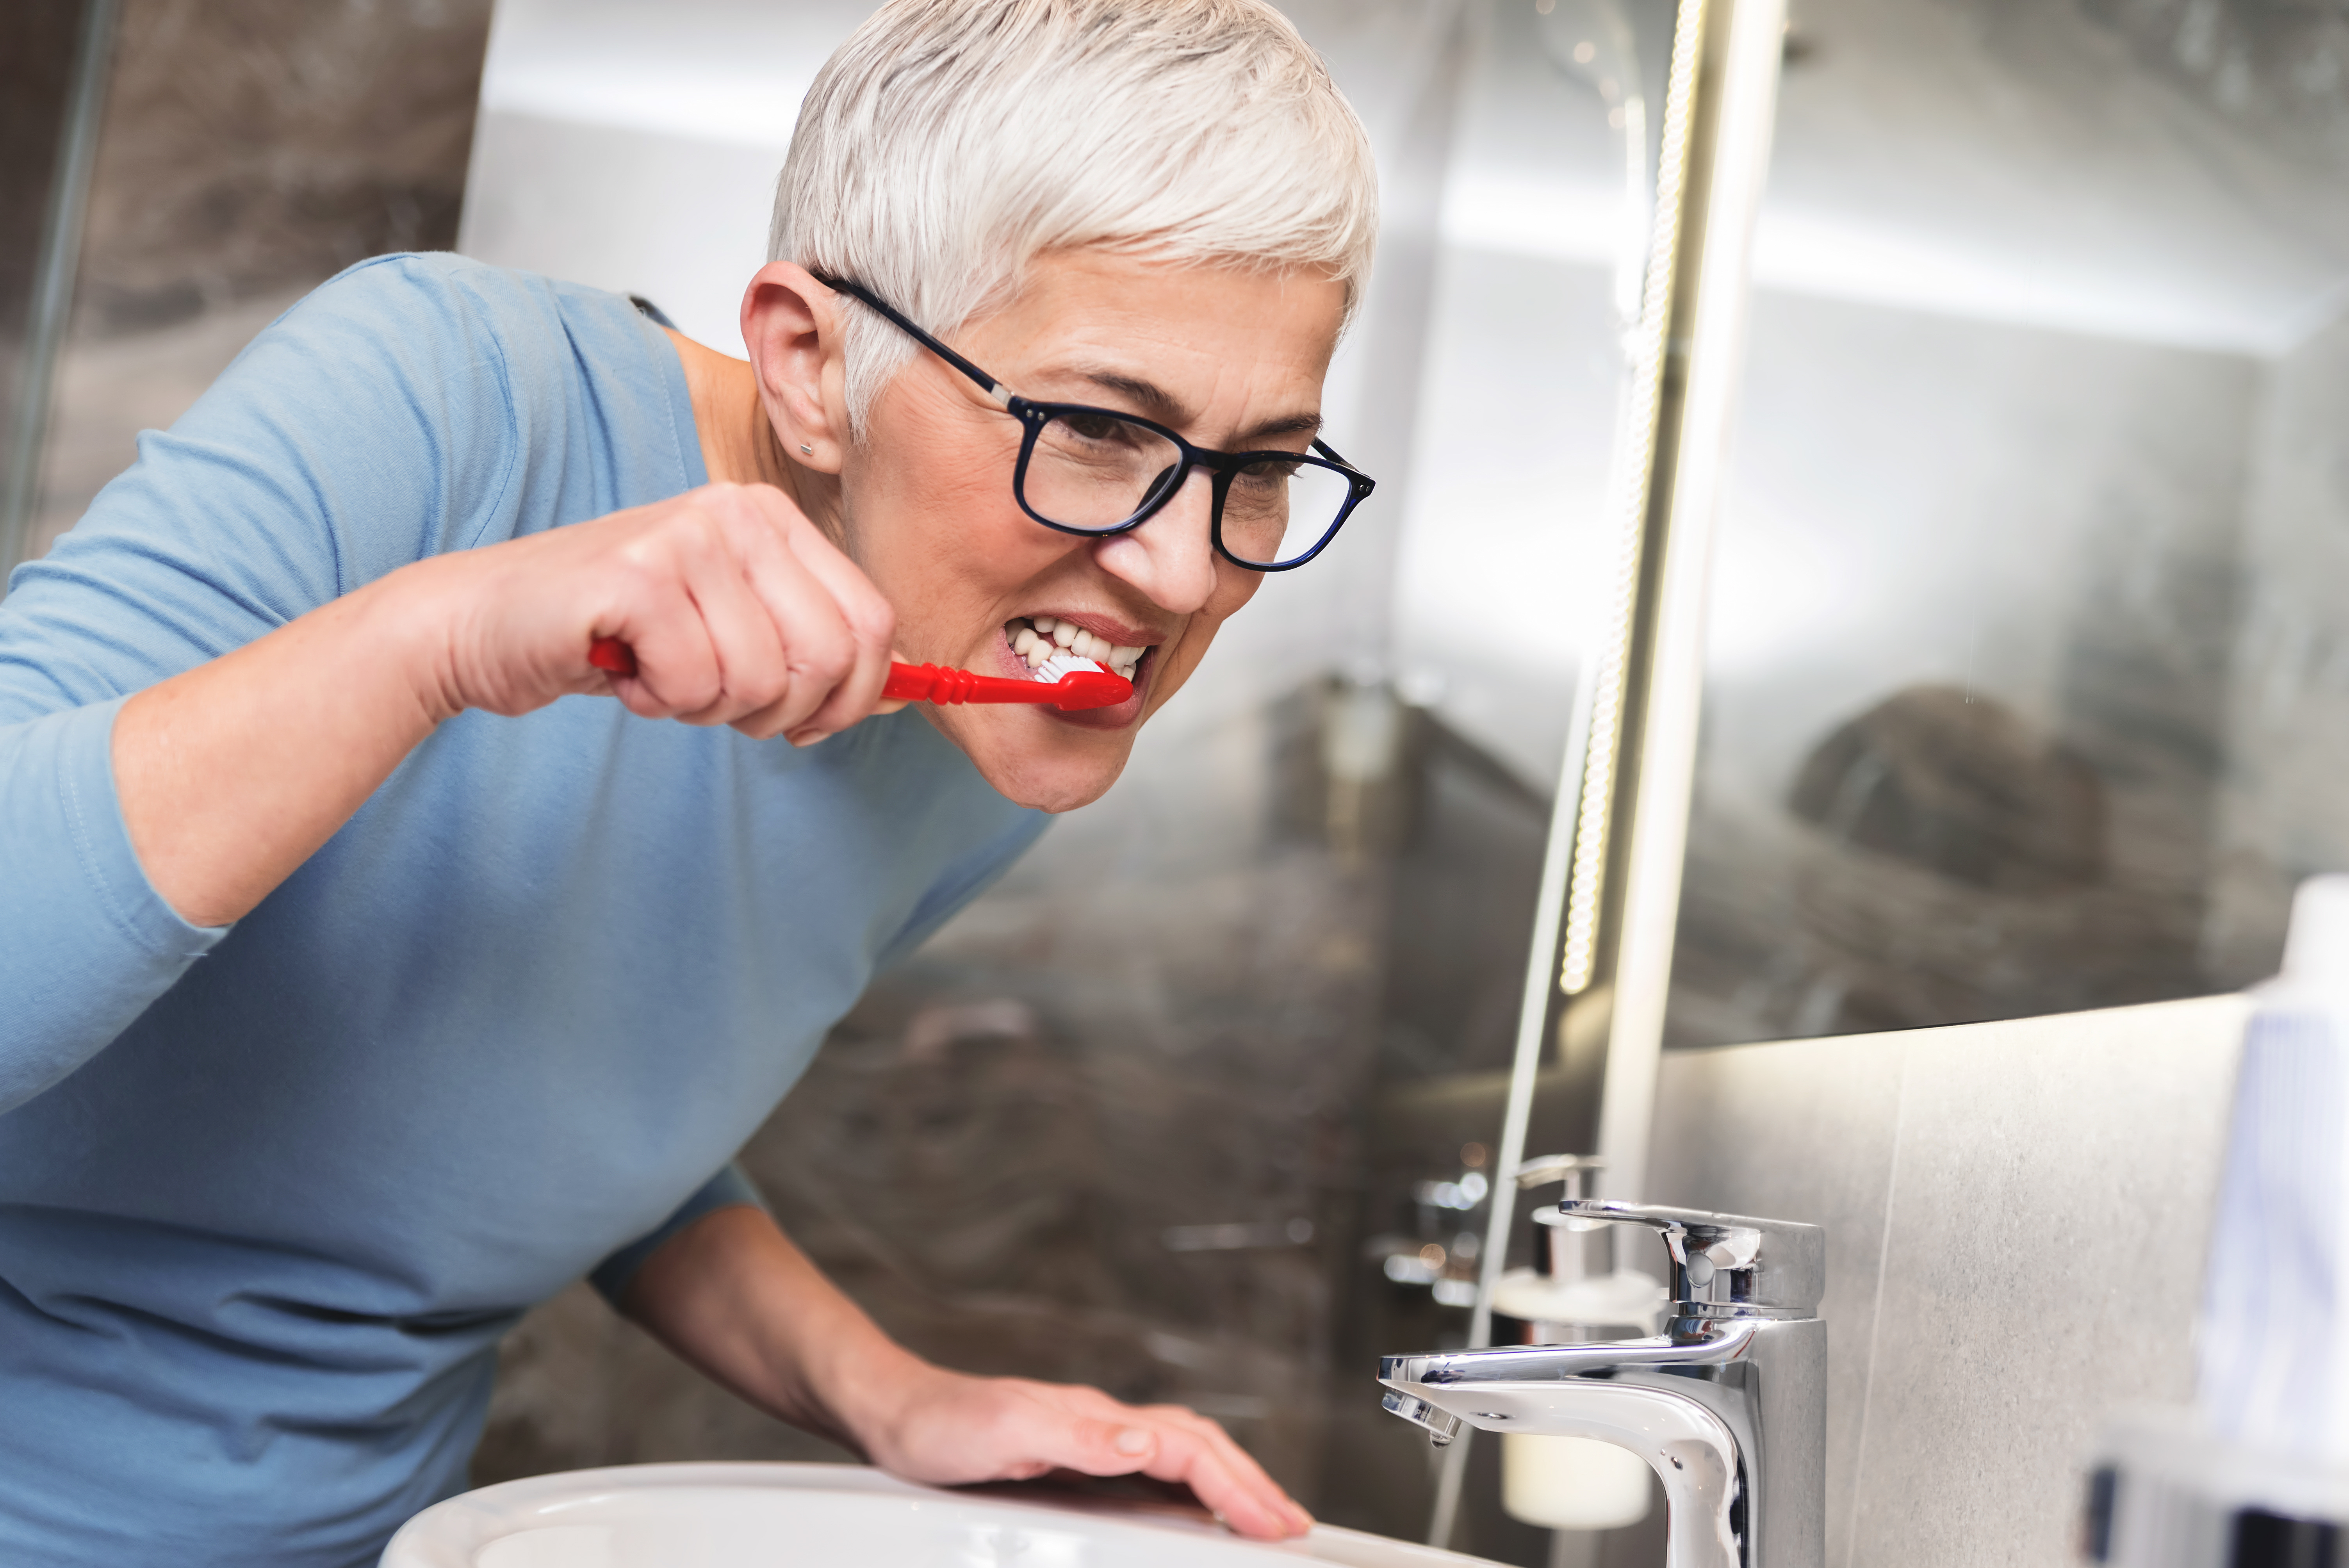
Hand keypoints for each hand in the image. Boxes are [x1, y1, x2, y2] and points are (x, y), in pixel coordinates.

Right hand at [408, 481, 895, 744]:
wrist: (485, 624)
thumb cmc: (616, 634)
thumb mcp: (733, 629)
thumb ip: (813, 642)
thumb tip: (909, 683)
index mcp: (772, 519)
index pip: (872, 622)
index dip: (855, 697)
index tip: (808, 724)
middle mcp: (737, 512)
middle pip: (830, 655)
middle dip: (782, 711)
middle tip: (718, 701)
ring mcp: (687, 537)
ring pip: (761, 679)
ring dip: (710, 706)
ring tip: (660, 674)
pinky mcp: (638, 577)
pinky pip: (696, 683)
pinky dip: (662, 702)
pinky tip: (626, 670)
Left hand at [851, 1364, 1313, 1540]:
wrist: (893, 1415)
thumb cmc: (939, 1425)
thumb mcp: (1008, 1428)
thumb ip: (1080, 1436)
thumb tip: (1148, 1442)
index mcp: (1095, 1419)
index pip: (1188, 1449)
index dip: (1238, 1484)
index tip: (1276, 1519)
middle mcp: (1101, 1425)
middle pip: (1199, 1447)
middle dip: (1253, 1485)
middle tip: (1293, 1525)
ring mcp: (1091, 1440)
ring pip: (1183, 1454)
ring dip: (1230, 1483)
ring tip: (1265, 1516)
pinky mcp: (1075, 1460)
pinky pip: (1154, 1470)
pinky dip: (1192, 1486)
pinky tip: (1199, 1509)